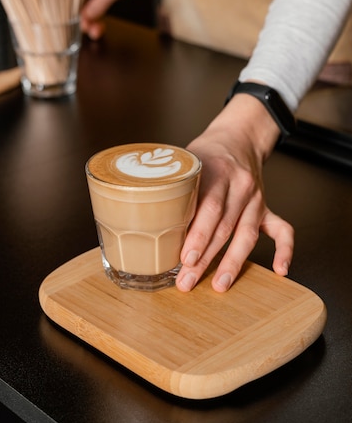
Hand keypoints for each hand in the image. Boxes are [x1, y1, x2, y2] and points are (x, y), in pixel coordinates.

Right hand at [81, 0, 144, 39]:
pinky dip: (97, 15)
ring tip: (97, 32)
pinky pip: (94, 5)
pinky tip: (100, 25)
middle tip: (93, 33)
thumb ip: (100, 3)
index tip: (83, 27)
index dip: (77, 14)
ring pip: (87, 6)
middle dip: (85, 20)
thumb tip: (87, 16)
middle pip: (79, 3)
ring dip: (92, 20)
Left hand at [176, 93, 293, 292]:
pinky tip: (280, 270)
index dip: (197, 235)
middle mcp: (240, 186)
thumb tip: (138, 214)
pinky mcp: (266, 207)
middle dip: (205, 258)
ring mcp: (255, 199)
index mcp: (217, 171)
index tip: (184, 259)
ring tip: (220, 285)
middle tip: (188, 281)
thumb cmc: (205, 152)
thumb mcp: (185, 159)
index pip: (208, 207)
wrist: (238, 137)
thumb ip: (169, 184)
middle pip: (224, 227)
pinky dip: (284, 250)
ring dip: (232, 263)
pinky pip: (281, 229)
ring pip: (246, 234)